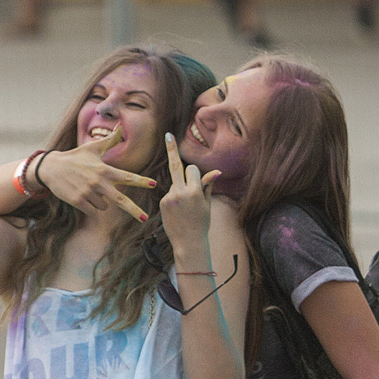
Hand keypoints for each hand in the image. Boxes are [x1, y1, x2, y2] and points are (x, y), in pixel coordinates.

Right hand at [39, 126, 156, 221]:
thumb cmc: (75, 157)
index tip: (154, 184)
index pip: (127, 176)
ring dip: (101, 201)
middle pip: (120, 199)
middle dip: (134, 210)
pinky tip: (82, 195)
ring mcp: (88, 192)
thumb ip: (110, 140)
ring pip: (104, 206)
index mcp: (105, 170)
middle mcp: (98, 182)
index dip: (141, 181)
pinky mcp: (78, 201)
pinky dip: (90, 206)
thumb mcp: (93, 148)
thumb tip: (120, 125)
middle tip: (145, 218)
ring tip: (88, 188)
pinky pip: (92, 211)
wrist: (51, 168)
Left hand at [160, 132, 219, 256]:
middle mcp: (181, 192)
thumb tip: (216, 172)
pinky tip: (178, 212)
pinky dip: (175, 198)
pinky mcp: (163, 202)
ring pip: (175, 182)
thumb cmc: (202, 223)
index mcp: (195, 192)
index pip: (192, 170)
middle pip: (176, 165)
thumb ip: (207, 186)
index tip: (194, 173)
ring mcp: (170, 197)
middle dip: (172, 149)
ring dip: (180, 188)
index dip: (195, 174)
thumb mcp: (207, 204)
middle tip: (168, 135)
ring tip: (186, 209)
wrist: (188, 242)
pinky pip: (170, 192)